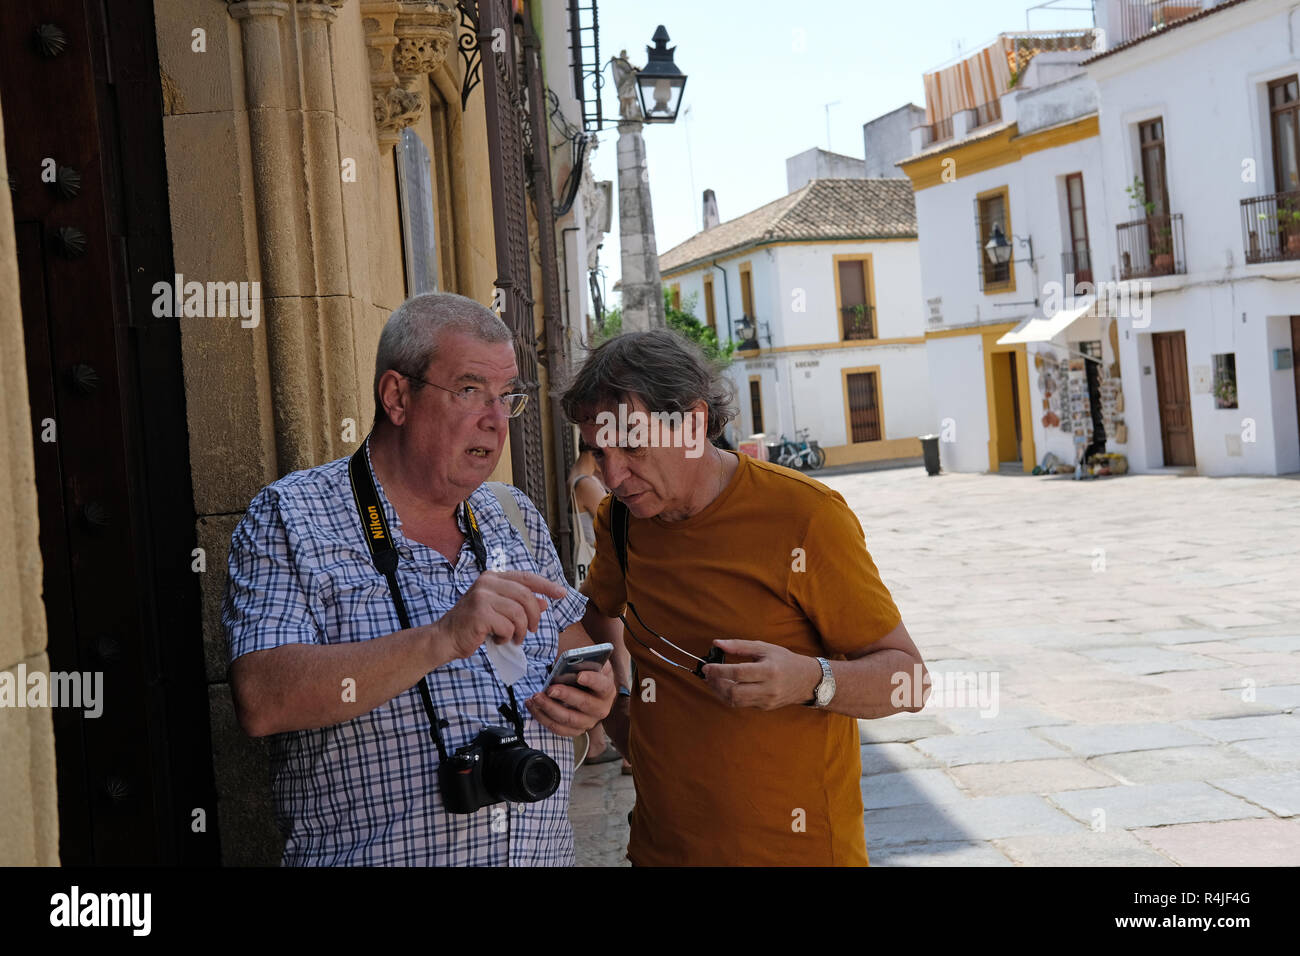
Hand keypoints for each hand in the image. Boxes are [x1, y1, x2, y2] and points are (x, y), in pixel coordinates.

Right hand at [433, 570, 567, 660]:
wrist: (445, 637)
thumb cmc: (473, 625)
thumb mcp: (499, 611)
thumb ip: (519, 604)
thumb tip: (544, 602)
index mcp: (493, 577)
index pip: (526, 577)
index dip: (546, 585)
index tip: (562, 593)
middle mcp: (487, 582)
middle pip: (526, 596)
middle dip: (534, 616)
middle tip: (532, 630)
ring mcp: (482, 596)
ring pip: (519, 613)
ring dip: (521, 631)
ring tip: (513, 638)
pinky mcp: (480, 613)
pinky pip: (508, 626)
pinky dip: (507, 637)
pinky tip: (497, 639)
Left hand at [525, 661, 615, 737]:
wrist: (585, 688)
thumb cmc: (584, 671)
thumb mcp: (587, 662)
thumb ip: (580, 659)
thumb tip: (567, 661)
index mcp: (606, 689)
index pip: (602, 685)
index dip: (592, 680)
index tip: (579, 676)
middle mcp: (601, 708)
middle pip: (584, 704)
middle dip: (565, 695)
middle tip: (550, 689)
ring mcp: (588, 722)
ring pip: (568, 719)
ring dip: (549, 708)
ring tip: (536, 697)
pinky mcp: (574, 730)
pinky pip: (558, 728)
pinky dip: (543, 717)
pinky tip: (532, 706)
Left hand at [701, 639, 821, 710]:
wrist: (807, 680)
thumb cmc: (785, 661)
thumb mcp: (764, 648)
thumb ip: (739, 646)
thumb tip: (717, 643)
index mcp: (769, 670)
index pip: (738, 672)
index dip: (718, 670)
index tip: (706, 666)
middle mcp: (768, 688)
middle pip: (734, 692)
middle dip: (715, 683)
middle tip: (707, 675)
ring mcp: (766, 700)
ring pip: (735, 701)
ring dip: (719, 692)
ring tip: (712, 681)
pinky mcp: (764, 708)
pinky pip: (742, 704)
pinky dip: (729, 696)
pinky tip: (724, 686)